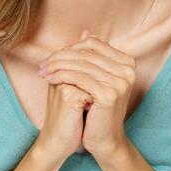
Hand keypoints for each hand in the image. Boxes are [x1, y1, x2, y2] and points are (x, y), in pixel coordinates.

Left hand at [38, 29, 135, 160]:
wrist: (103, 139)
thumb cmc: (96, 108)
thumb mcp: (95, 78)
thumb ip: (91, 55)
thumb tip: (85, 31)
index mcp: (127, 62)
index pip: (93, 44)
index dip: (70, 48)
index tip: (51, 57)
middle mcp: (128, 69)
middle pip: (86, 54)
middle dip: (60, 57)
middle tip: (42, 64)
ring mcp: (121, 81)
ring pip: (81, 65)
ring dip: (57, 66)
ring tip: (42, 71)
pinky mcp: (110, 94)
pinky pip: (79, 78)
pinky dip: (61, 76)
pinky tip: (49, 80)